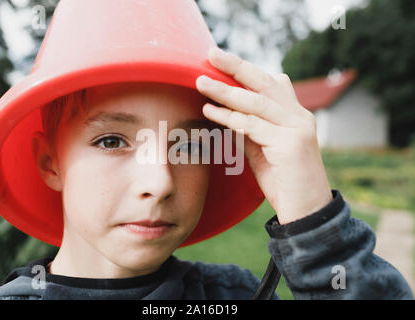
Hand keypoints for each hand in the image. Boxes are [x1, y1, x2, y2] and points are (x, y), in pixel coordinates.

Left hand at [195, 47, 332, 223]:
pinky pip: (253, 125)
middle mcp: (299, 117)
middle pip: (265, 83)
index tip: (222, 62)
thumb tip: (227, 113)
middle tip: (211, 53)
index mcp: (295, 116)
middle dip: (236, 66)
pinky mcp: (290, 144)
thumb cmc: (284, 183)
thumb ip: (250, 130)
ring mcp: (297, 129)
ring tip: (201, 81)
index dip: (246, 71)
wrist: (307, 213)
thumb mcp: (264, 151)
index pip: (271, 84)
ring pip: (256, 102)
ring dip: (225, 90)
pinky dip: (229, 116)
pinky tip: (210, 109)